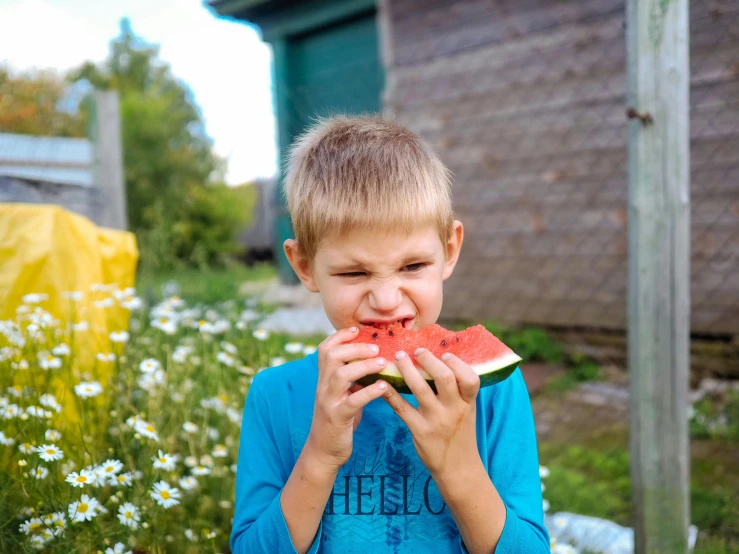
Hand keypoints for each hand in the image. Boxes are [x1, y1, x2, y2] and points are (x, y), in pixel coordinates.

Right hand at [306, 327, 387, 470]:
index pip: (325, 349)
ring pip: (341, 375)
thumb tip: (374, 361)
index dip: (340, 336)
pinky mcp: (337, 418)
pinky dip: (370, 392)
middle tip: (376, 347)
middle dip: (355, 347)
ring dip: (364, 366)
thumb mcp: (342, 395)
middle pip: (332, 356)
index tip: (358, 329)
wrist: (324, 451)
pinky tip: (384, 387)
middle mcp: (323, 387)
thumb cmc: (338, 421)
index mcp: (324, 379)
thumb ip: (352, 379)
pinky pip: (353, 401)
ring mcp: (328, 402)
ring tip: (383, 363)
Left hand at [381, 348, 480, 479]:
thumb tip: (441, 359)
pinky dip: (390, 393)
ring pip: (419, 389)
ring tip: (398, 357)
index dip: (457, 363)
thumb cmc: (460, 433)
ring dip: (407, 369)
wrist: (458, 468)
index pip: (471, 379)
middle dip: (428, 360)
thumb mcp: (467, 411)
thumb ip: (458, 390)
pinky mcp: (419, 431)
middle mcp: (454, 410)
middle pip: (444, 378)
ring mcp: (436, 421)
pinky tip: (382, 383)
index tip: (444, 354)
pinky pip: (401, 408)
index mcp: (468, 403)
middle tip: (417, 350)